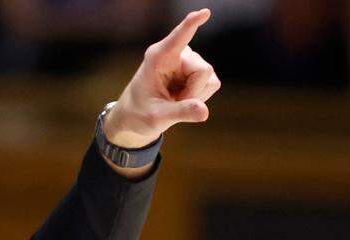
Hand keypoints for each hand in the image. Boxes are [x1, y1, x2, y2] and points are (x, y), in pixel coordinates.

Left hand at [105, 8, 221, 148]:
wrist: (137, 116)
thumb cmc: (139, 113)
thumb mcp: (156, 117)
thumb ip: (180, 112)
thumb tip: (204, 112)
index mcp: (158, 57)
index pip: (178, 38)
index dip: (192, 24)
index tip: (204, 13)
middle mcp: (176, 53)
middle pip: (202, 70)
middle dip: (192, 92)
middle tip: (171, 101)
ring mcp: (189, 60)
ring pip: (209, 78)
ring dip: (194, 95)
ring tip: (174, 99)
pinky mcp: (198, 69)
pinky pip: (213, 83)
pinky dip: (200, 96)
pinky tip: (183, 97)